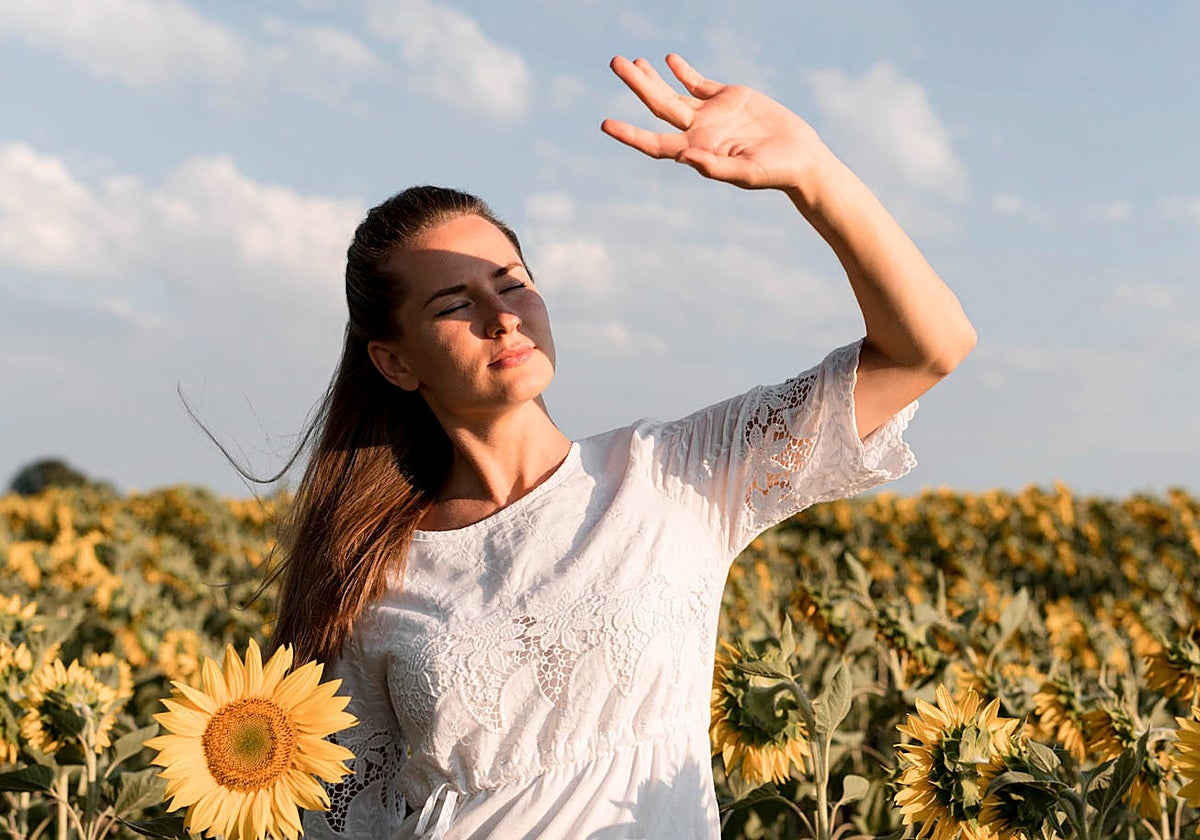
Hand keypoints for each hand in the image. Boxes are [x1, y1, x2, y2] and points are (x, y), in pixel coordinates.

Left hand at [601, 54, 832, 191]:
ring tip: (630, 61)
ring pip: (673, 92)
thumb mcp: (745, 173)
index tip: (606, 125)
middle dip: (636, 84)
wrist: (801, 158)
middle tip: (614, 62)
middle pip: (658, 105)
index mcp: (696, 151)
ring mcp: (712, 114)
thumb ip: (714, 166)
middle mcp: (698, 132)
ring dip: (652, 76)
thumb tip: (682, 157)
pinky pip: (699, 83)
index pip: (654, 143)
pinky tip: (670, 60)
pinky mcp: (729, 98)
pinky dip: (683, 71)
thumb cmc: (774, 173)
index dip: (630, 135)